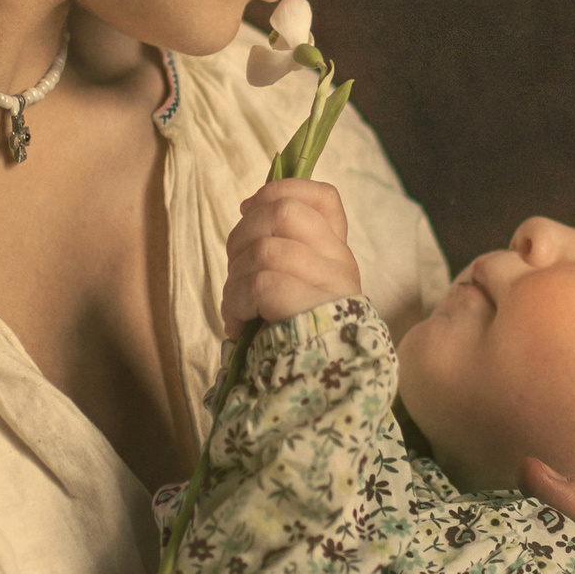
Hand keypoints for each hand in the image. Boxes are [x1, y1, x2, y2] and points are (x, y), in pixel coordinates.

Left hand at [220, 180, 362, 331]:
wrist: (318, 383)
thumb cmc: (297, 331)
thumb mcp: (297, 283)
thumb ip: (283, 246)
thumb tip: (249, 207)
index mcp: (336, 251)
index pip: (324, 198)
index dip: (281, 190)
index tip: (249, 207)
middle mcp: (338, 261)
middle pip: (284, 212)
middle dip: (243, 232)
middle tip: (235, 265)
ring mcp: (326, 283)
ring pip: (264, 250)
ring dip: (236, 277)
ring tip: (237, 305)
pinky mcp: (306, 305)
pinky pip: (258, 284)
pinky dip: (236, 303)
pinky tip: (240, 323)